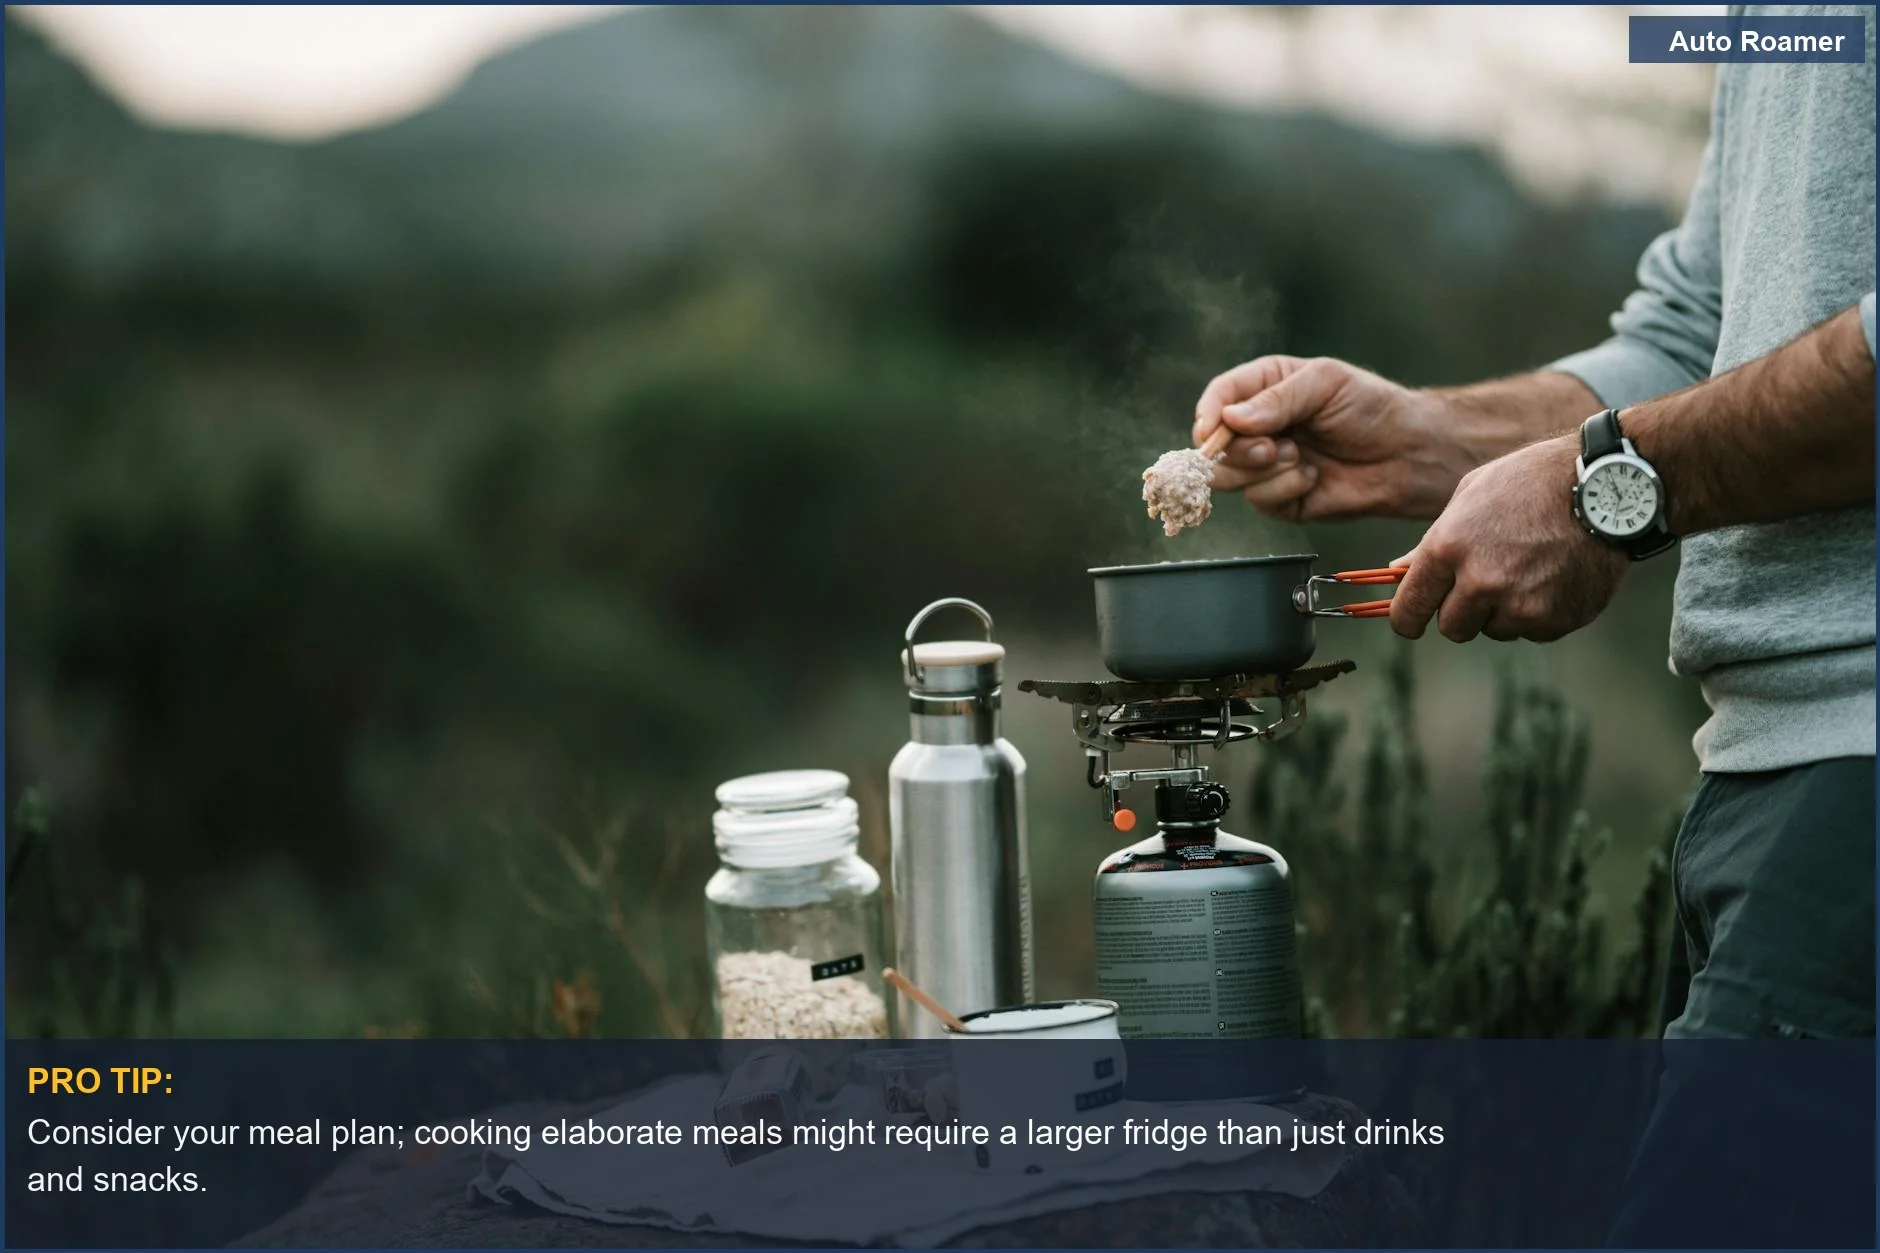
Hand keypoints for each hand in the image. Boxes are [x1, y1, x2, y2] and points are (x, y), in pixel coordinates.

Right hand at [1192, 356, 1477, 521]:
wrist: (1407, 454)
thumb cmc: (1372, 408)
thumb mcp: (1325, 383)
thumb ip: (1277, 399)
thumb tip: (1230, 418)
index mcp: (1264, 388)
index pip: (1218, 399)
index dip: (1209, 415)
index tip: (1213, 430)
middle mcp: (1259, 427)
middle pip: (1214, 445)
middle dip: (1239, 450)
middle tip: (1272, 447)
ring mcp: (1267, 465)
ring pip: (1230, 477)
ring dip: (1263, 471)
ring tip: (1300, 458)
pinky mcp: (1280, 499)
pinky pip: (1260, 501)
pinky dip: (1284, 490)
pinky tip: (1312, 478)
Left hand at [1389, 436, 1626, 642]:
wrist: (1607, 487)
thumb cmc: (1532, 482)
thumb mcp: (1470, 497)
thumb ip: (1431, 543)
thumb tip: (1396, 573)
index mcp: (1449, 548)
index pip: (1410, 609)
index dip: (1407, 619)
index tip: (1411, 620)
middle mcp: (1481, 582)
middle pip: (1452, 628)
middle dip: (1460, 611)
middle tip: (1483, 583)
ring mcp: (1521, 605)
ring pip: (1494, 631)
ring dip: (1501, 611)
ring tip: (1527, 569)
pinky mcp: (1556, 620)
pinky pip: (1531, 632)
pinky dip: (1537, 613)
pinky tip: (1552, 577)